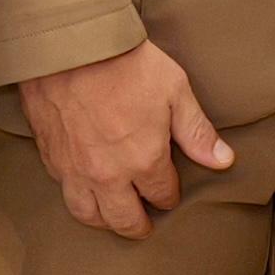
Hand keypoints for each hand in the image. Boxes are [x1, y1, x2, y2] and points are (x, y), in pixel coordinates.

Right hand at [15, 38, 233, 241]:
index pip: (162, 194)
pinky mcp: (51, 160)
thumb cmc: (125, 64)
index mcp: (144, 160)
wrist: (69, 48)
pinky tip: (85, 192)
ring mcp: (76, 171)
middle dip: (139, 225)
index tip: (170, 192)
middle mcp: (108, 176)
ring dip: (105, 221)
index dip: (169, 195)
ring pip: (90, 215)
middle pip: (125, 219)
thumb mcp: (174, 90)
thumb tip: (223, 161)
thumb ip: (197, 131)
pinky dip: (79, 200)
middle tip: (145, 226)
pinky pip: (65, 194)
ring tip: (114, 218)